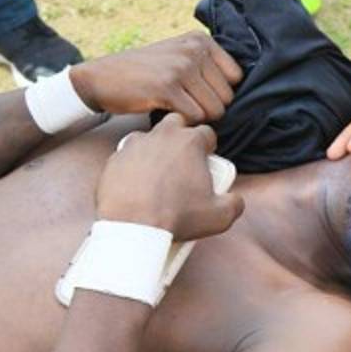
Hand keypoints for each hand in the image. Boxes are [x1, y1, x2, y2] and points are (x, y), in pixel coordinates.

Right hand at [69, 33, 242, 122]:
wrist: (101, 77)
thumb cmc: (144, 73)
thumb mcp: (178, 56)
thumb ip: (206, 66)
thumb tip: (239, 91)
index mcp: (200, 40)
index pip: (236, 78)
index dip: (219, 93)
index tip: (198, 94)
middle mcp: (193, 50)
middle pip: (227, 97)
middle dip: (209, 108)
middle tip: (184, 104)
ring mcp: (181, 67)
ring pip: (214, 110)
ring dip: (197, 117)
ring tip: (176, 107)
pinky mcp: (167, 87)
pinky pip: (195, 117)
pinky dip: (183, 122)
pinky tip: (166, 111)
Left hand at [96, 114, 243, 240]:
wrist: (133, 227)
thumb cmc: (176, 218)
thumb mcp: (220, 216)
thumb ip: (234, 204)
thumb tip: (235, 200)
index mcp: (190, 143)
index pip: (207, 133)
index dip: (209, 147)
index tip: (207, 160)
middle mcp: (162, 136)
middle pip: (176, 123)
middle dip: (181, 136)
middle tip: (183, 160)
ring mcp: (136, 145)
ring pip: (149, 137)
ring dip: (155, 149)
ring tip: (159, 174)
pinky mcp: (115, 159)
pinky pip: (127, 156)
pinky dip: (133, 166)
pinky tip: (138, 185)